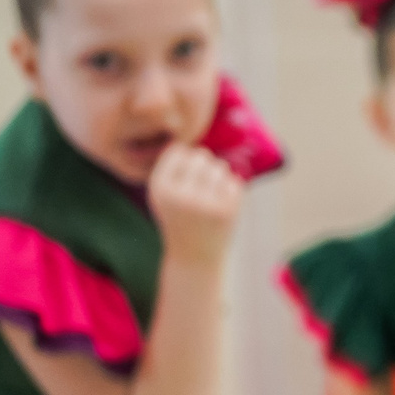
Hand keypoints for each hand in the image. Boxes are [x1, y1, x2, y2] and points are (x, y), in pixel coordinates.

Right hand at [149, 143, 241, 269]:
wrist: (193, 257)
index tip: (186, 174)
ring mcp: (204, 203)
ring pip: (220, 167)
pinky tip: (220, 205)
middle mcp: (179, 194)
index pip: (178, 151)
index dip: (186, 159)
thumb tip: (181, 138)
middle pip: (201, 156)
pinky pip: (235, 182)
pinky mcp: (227, 210)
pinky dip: (231, 190)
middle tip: (200, 186)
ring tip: (209, 196)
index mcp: (159, 189)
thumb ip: (171, 168)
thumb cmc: (178, 219)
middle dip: (204, 166)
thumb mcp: (164, 195)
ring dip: (218, 177)